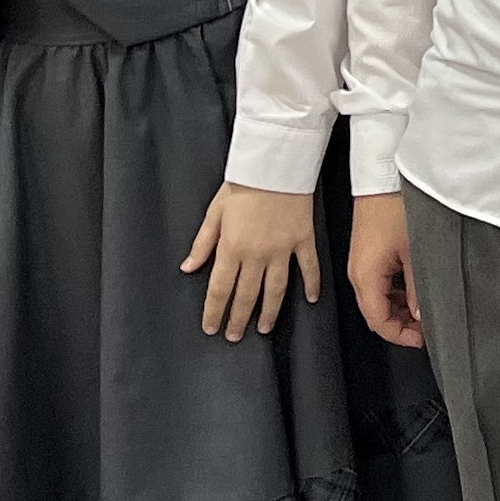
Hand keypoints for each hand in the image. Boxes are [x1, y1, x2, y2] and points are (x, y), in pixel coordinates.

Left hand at [183, 182, 322, 340]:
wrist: (275, 164)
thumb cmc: (243, 185)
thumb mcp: (215, 213)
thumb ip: (202, 243)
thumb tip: (188, 267)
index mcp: (232, 248)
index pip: (220, 289)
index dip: (214, 311)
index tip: (211, 327)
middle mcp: (257, 254)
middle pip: (246, 295)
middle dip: (238, 318)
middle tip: (234, 336)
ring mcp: (283, 249)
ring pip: (276, 289)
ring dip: (270, 312)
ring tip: (264, 328)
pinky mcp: (303, 240)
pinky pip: (308, 267)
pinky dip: (311, 284)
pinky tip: (310, 299)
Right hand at [348, 191, 422, 347]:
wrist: (383, 177)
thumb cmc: (397, 208)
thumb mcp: (415, 252)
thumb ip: (417, 288)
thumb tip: (421, 314)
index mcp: (365, 276)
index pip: (378, 321)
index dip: (399, 336)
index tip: (421, 340)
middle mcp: (358, 273)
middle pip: (375, 312)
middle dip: (400, 324)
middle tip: (426, 327)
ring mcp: (361, 262)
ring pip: (377, 298)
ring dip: (398, 308)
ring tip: (424, 310)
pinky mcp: (367, 252)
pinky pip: (378, 282)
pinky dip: (394, 292)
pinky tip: (413, 290)